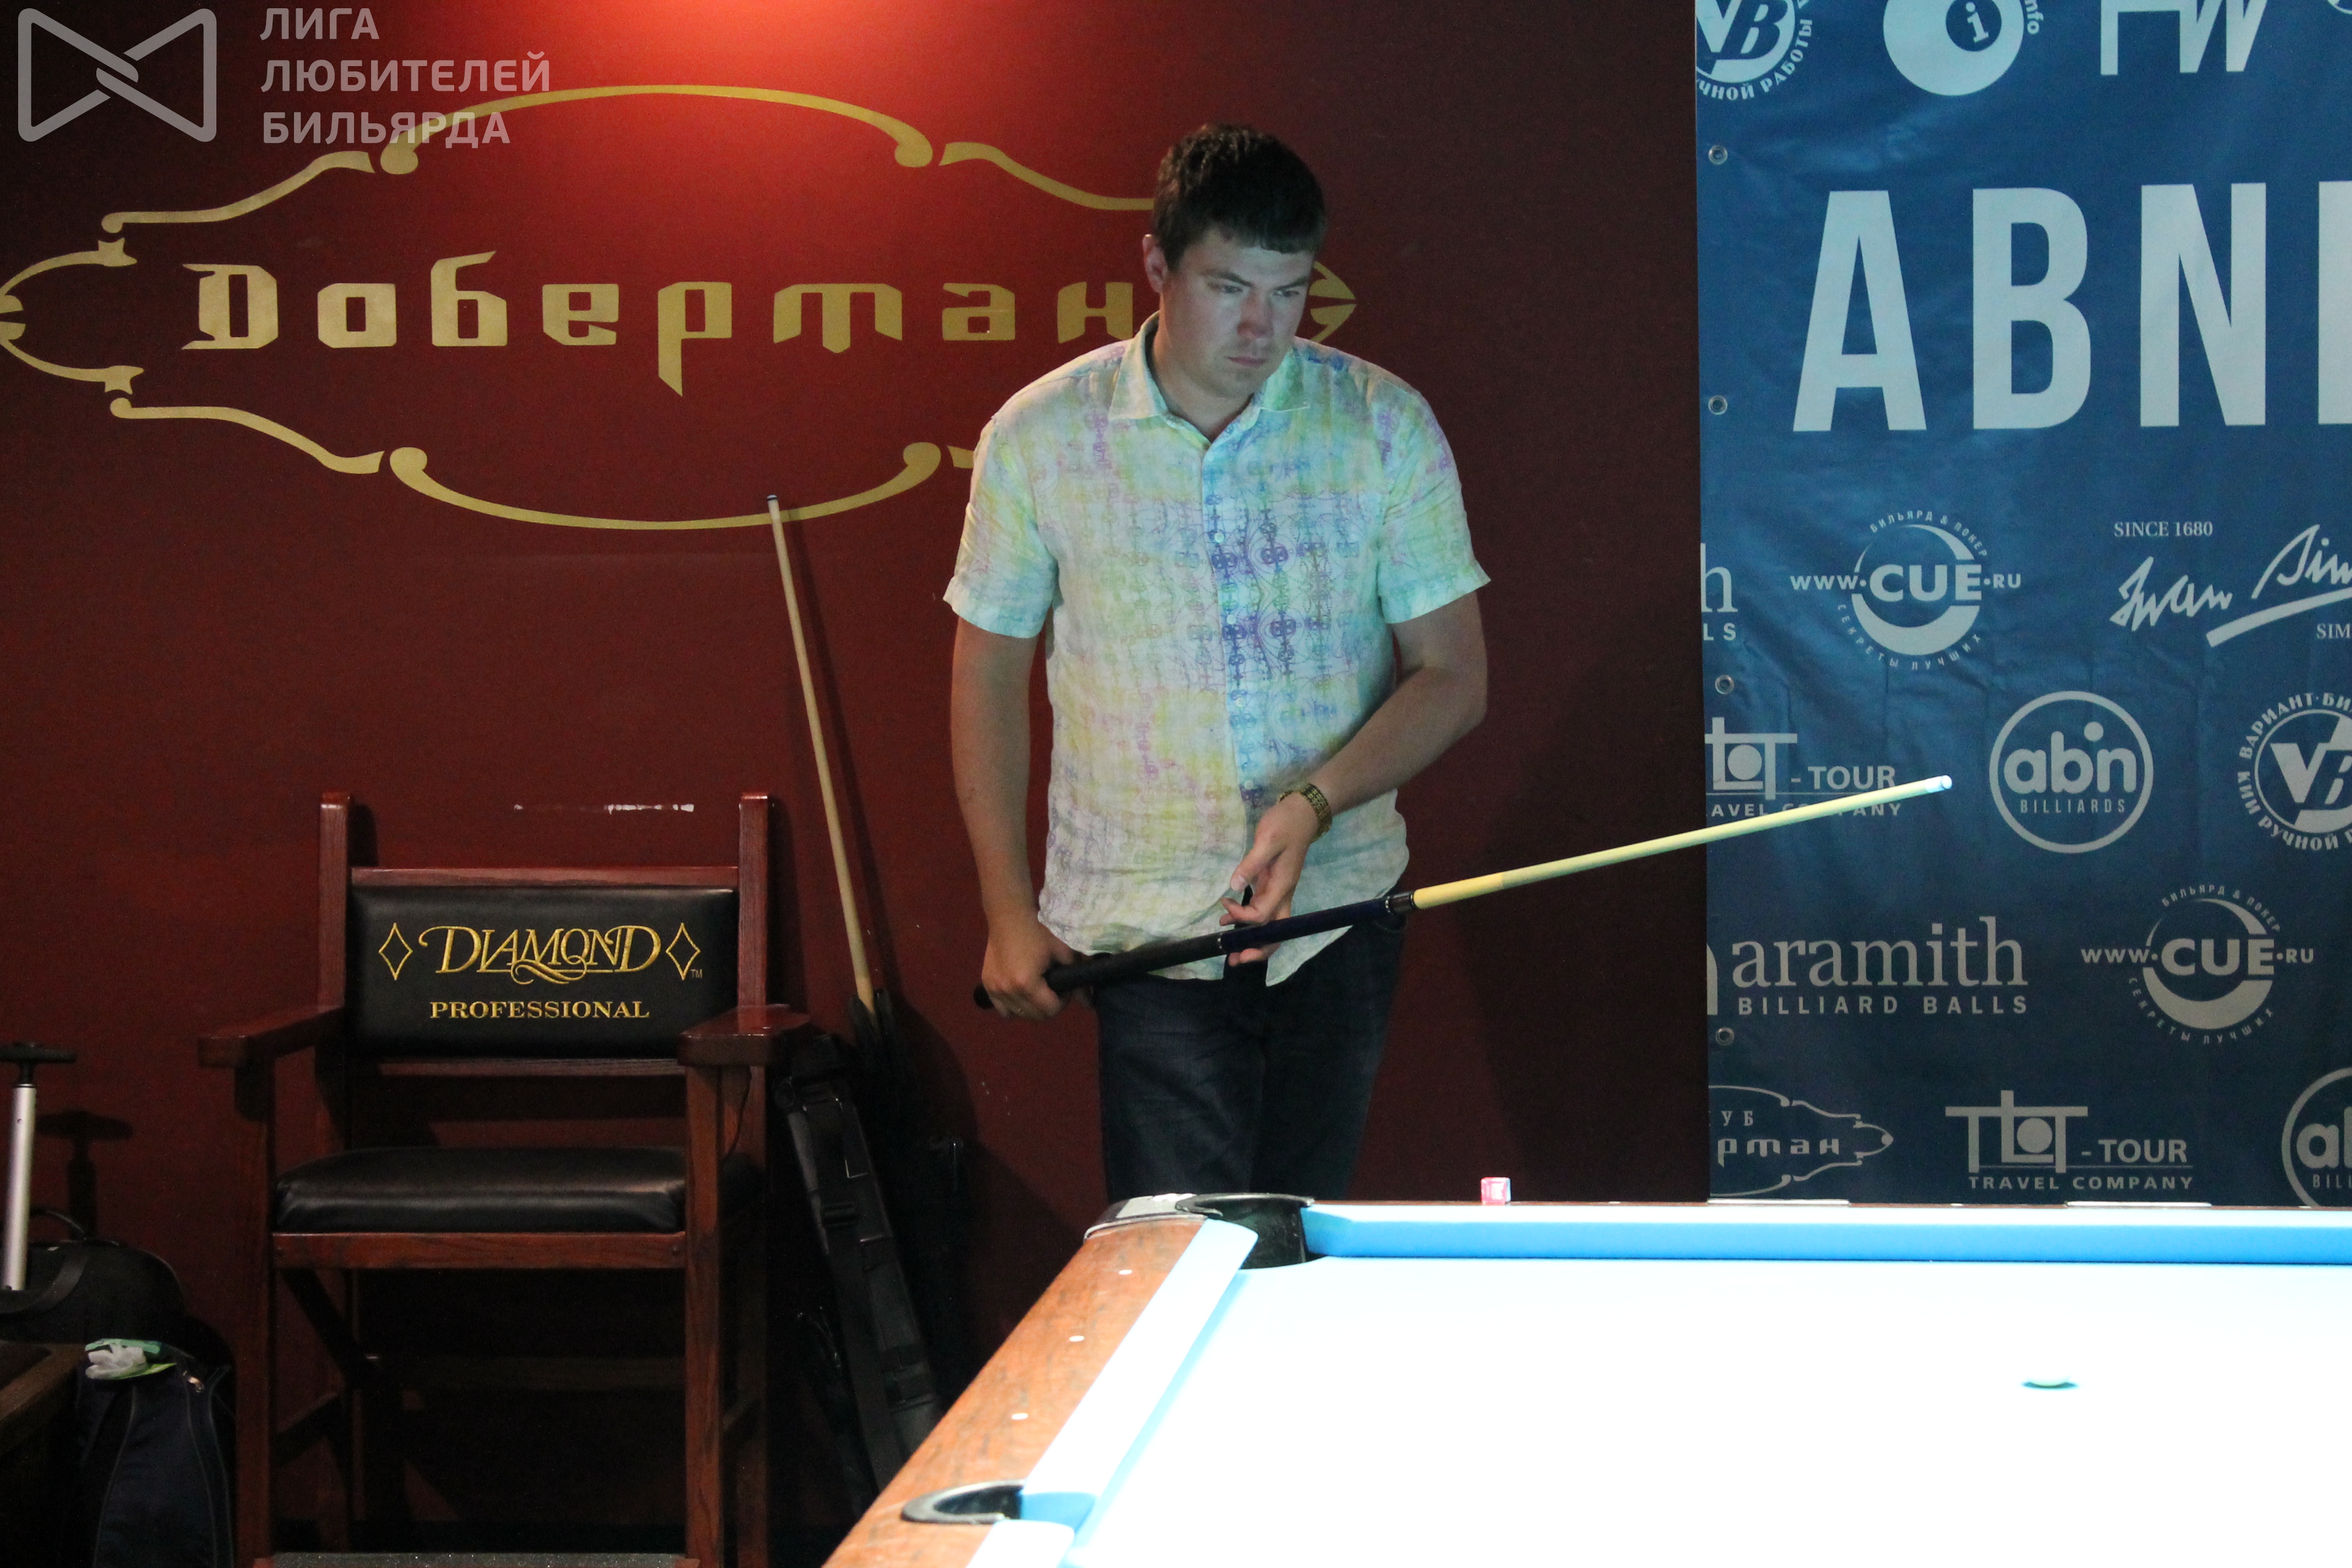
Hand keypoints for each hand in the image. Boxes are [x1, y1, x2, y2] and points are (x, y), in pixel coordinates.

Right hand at [980, 911, 1079, 1019]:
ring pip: (1019, 1014)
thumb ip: (1077, 978)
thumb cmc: (1039, 930)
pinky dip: (1014, 1007)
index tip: (1065, 987)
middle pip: (1035, 1016)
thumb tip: (1089, 1003)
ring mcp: (995, 989)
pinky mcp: (987, 985)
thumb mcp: (1063, 952)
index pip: (1051, 1010)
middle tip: (1053, 987)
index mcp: (1027, 984)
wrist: (1009, 915)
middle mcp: (1008, 991)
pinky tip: (1022, 993)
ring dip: (1032, 1007)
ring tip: (1038, 988)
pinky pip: (1003, 1009)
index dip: (1063, 1001)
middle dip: (1049, 1006)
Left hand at [1220, 791, 1320, 963]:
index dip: (1242, 918)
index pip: (1263, 917)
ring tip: (1229, 950)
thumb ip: (1251, 864)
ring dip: (1251, 939)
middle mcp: (1283, 894)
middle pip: (1275, 933)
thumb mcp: (1267, 840)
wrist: (1303, 813)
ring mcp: (1280, 891)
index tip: (1225, 905)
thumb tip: (1234, 886)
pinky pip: (1263, 911)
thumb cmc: (1285, 824)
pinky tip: (1229, 921)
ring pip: (1269, 925)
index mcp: (1282, 886)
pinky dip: (1247, 920)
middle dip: (1256, 949)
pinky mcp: (1274, 885)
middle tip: (1234, 959)